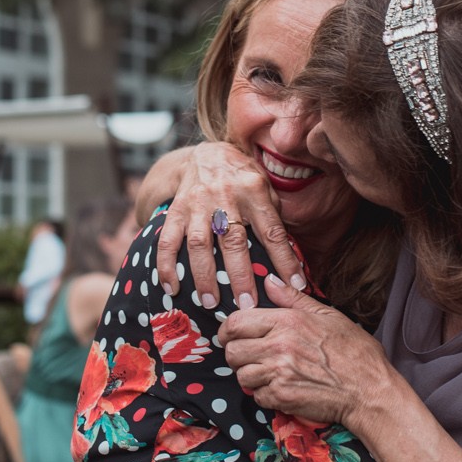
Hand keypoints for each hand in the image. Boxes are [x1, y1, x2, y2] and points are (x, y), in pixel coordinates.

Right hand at [155, 142, 305, 309]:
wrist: (206, 155)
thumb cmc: (243, 179)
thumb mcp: (266, 186)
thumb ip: (274, 217)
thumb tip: (292, 258)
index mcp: (254, 190)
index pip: (273, 231)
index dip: (285, 260)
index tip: (295, 286)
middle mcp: (225, 196)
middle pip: (234, 241)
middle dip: (240, 276)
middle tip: (247, 306)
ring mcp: (197, 203)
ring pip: (199, 243)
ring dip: (203, 275)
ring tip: (210, 302)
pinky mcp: (176, 209)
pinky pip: (167, 239)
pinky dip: (165, 264)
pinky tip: (171, 287)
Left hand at [222, 275, 393, 428]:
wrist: (370, 390)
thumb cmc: (355, 352)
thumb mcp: (328, 316)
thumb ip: (293, 298)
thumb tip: (269, 280)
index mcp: (288, 321)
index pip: (236, 323)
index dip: (228, 330)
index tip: (231, 336)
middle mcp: (279, 346)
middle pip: (233, 351)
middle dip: (238, 355)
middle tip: (251, 357)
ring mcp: (279, 373)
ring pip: (241, 375)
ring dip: (251, 376)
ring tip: (270, 373)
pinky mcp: (282, 397)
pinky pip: (256, 396)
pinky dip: (265, 395)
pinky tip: (282, 388)